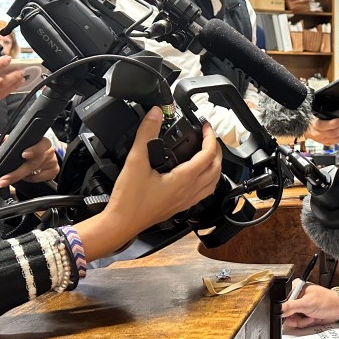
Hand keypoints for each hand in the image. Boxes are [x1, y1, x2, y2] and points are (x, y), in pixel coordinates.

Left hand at [0, 136, 59, 187]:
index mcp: (42, 142)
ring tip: (11, 177)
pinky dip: (30, 178)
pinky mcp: (54, 171)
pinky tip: (27, 175)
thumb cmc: (32, 147)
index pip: (41, 144)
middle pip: (34, 163)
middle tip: (4, 179)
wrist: (45, 154)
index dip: (33, 149)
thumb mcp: (22, 142)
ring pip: (34, 172)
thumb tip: (1, 138)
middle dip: (17, 173)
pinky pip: (39, 178)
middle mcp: (49, 151)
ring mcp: (52, 162)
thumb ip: (11, 140)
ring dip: (21, 176)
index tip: (23, 155)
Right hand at [75, 107, 222, 258]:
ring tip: (209, 154)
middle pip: (216, 169)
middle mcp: (189, 191)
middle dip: (216, 151)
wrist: (121, 223)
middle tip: (209, 138)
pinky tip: (198, 177)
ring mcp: (186, 201)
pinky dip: (208, 181)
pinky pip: (203, 193)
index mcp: (183, 179)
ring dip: (215, 166)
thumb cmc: (129, 200)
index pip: (208, 155)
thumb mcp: (135, 161)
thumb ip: (146, 134)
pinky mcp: (180, 207)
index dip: (210, 138)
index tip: (206, 128)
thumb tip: (155, 114)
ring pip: (213, 183)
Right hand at [281, 283, 338, 327]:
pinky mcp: (304, 314)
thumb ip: (292, 306)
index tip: (293, 313)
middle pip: (286, 311)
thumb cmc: (327, 301)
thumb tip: (280, 310)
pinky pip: (298, 322)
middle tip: (305, 315)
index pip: (282, 300)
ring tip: (311, 316)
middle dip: (296, 317)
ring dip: (302, 321)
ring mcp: (300, 306)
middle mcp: (296, 297)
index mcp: (295, 288)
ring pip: (292, 319)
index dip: (286, 309)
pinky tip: (312, 318)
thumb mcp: (307, 303)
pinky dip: (305, 323)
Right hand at [304, 112, 338, 144]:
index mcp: (314, 124)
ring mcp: (323, 140)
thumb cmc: (314, 118)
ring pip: (337, 139)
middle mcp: (318, 133)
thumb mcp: (323, 112)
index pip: (322, 125)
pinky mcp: (328, 143)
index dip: (332, 124)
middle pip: (332, 133)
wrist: (307, 128)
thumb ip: (337, 111)